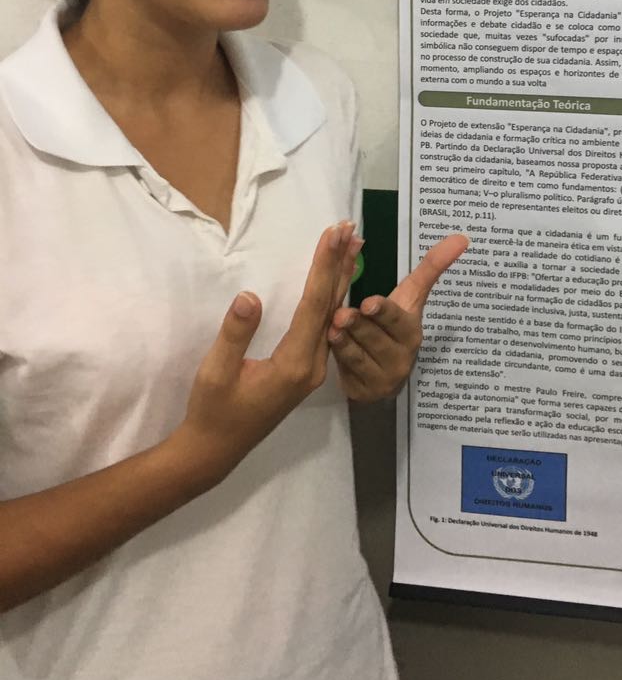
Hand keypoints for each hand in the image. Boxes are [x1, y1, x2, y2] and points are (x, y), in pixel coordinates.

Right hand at [174, 221, 361, 486]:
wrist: (215, 450)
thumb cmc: (212, 410)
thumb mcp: (216, 372)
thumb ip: (235, 334)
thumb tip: (249, 296)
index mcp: (294, 364)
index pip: (314, 305)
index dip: (324, 267)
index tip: (333, 235)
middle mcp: (312, 365)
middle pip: (331, 306)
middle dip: (340, 265)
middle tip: (351, 229)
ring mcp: (312, 369)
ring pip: (332, 316)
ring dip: (340, 279)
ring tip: (351, 247)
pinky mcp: (306, 370)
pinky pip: (324, 327)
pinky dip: (331, 298)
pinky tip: (335, 283)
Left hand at [328, 234, 468, 402]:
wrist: (382, 371)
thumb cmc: (392, 325)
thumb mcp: (409, 297)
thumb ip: (430, 268)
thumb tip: (461, 237)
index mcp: (411, 329)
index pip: (398, 318)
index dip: (384, 311)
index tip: (368, 302)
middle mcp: (402, 355)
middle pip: (376, 336)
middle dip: (359, 324)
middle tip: (341, 314)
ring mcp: (384, 377)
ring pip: (360, 353)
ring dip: (345, 339)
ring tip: (332, 326)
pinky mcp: (366, 392)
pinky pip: (349, 371)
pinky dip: (339, 355)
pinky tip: (330, 343)